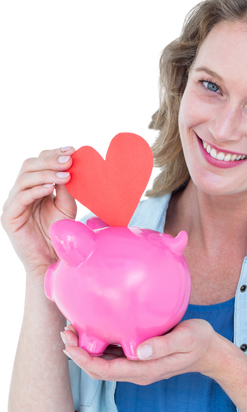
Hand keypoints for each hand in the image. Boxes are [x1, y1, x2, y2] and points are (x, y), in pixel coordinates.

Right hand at [0, 143, 78, 277]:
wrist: (49, 263)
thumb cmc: (58, 235)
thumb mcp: (67, 207)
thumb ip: (66, 188)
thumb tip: (71, 165)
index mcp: (31, 186)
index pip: (38, 161)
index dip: (53, 152)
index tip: (72, 148)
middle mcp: (18, 192)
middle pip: (29, 165)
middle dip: (50, 159)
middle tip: (69, 157)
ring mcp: (11, 204)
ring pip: (24, 178)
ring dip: (46, 173)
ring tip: (66, 173)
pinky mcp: (8, 217)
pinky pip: (20, 198)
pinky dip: (36, 190)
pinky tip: (52, 188)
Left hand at [61, 320, 219, 384]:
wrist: (210, 351)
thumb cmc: (200, 341)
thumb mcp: (187, 339)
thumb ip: (164, 345)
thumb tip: (139, 351)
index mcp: (145, 370)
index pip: (106, 371)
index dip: (84, 360)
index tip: (70, 344)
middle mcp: (137, 372)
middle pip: (99, 370)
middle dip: (78, 355)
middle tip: (65, 333)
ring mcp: (137, 367)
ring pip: (103, 364)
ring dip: (85, 351)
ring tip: (72, 331)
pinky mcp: (138, 358)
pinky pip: (112, 357)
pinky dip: (97, 346)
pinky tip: (92, 330)